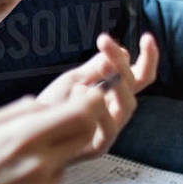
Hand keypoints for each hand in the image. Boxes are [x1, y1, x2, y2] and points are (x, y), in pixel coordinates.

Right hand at [0, 91, 106, 183]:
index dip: (92, 103)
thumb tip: (52, 104)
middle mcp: (39, 165)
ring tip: (15, 168)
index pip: (82, 115)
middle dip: (80, 126)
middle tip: (60, 126)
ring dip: (51, 159)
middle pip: (86, 137)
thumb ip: (23, 110)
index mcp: (23, 137)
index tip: (88, 99)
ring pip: (65, 163)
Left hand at [36, 32, 158, 159]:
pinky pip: (109, 128)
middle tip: (104, 41)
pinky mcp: (101, 145)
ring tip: (100, 64)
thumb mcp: (74, 80)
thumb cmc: (54, 105)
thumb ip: (96, 68)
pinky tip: (81, 91)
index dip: (148, 58)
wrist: (33, 131)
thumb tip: (123, 51)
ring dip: (117, 81)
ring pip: (127, 104)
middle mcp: (117, 110)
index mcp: (115, 93)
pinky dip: (98, 108)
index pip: (140, 75)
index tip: (147, 37)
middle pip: (133, 85)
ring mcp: (111, 128)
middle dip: (120, 62)